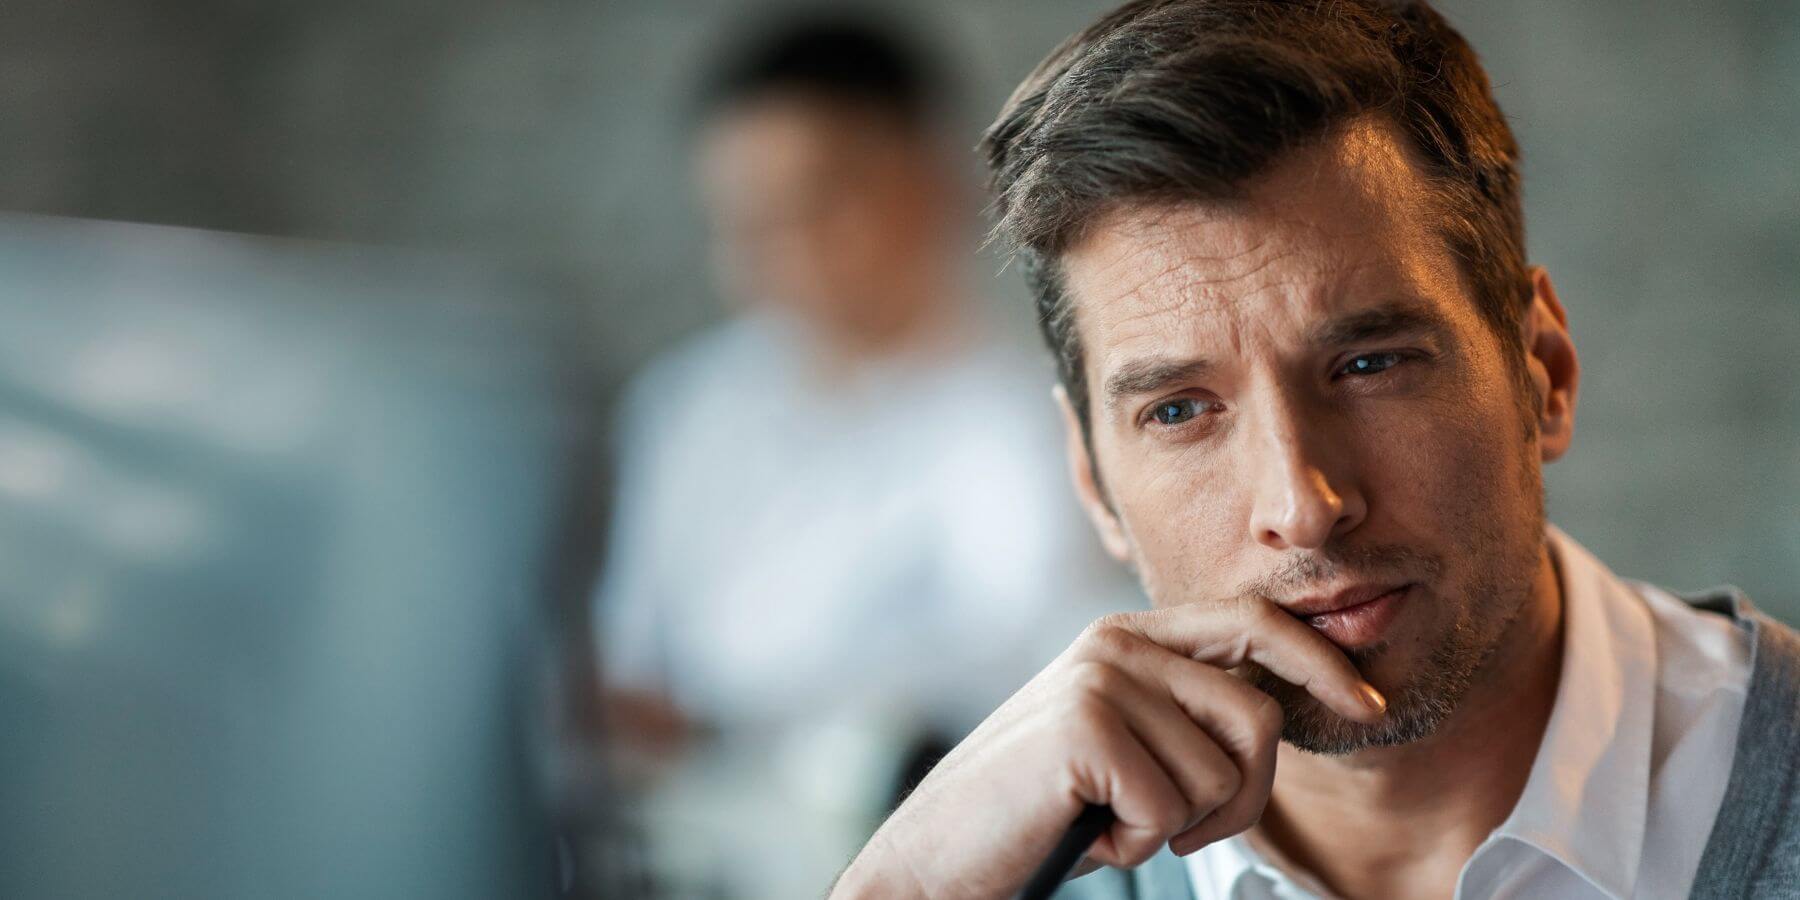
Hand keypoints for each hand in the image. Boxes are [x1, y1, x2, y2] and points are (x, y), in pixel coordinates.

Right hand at [831, 595, 1386, 898]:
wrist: (941, 858)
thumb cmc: (1044, 812)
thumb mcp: (1126, 745)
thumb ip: (1185, 709)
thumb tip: (1281, 704)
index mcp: (1130, 636)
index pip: (1254, 624)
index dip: (1321, 664)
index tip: (1367, 706)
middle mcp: (1118, 642)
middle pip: (1257, 718)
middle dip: (1242, 800)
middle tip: (1181, 834)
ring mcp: (1101, 679)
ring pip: (1220, 777)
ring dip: (1177, 828)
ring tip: (1106, 822)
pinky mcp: (1086, 727)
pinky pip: (1172, 808)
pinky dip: (1135, 844)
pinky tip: (1084, 831)